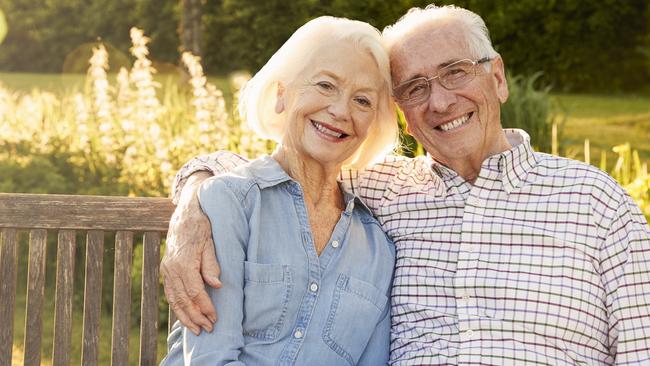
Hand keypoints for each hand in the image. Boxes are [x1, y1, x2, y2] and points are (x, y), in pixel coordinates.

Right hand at [161, 172, 219, 334]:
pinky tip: (184, 315)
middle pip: (182, 299)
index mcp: (184, 262)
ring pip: (173, 298)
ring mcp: (166, 268)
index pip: (195, 291)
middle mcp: (171, 267)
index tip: (215, 317)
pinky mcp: (166, 268)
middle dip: (195, 317)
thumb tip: (216, 286)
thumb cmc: (202, 225)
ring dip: (184, 316)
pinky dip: (177, 306)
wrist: (186, 210)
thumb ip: (211, 264)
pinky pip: (170, 292)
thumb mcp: (210, 242)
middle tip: (207, 329)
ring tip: (195, 329)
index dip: (205, 307)